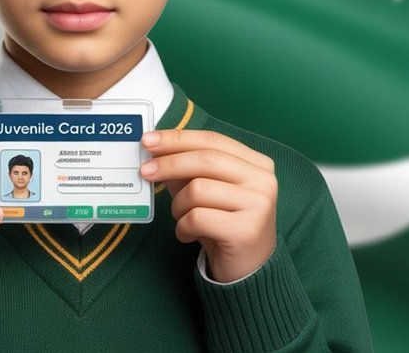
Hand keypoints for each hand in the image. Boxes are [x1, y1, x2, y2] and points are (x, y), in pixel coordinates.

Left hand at [139, 130, 277, 282]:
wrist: (248, 270)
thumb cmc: (223, 224)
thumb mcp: (207, 191)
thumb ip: (187, 169)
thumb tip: (154, 150)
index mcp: (257, 164)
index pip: (212, 140)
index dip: (178, 138)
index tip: (148, 140)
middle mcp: (263, 180)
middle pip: (206, 160)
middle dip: (169, 163)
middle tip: (145, 172)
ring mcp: (259, 205)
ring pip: (198, 190)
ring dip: (178, 206)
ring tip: (180, 217)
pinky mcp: (247, 231)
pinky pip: (197, 218)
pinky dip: (183, 227)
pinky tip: (187, 234)